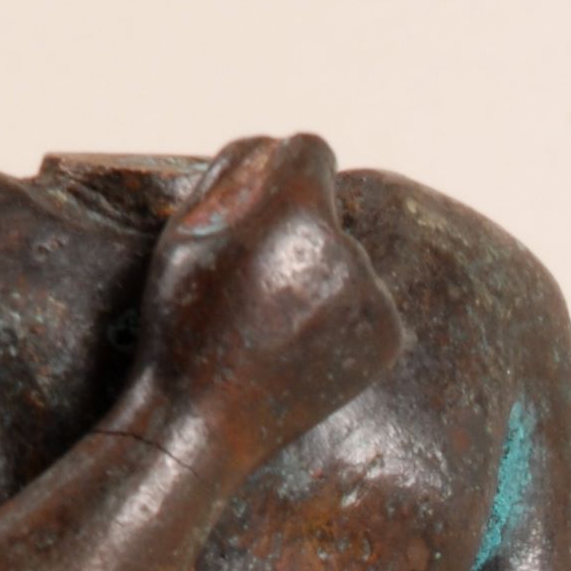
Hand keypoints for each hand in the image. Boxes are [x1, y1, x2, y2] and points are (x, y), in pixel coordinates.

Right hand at [133, 132, 404, 470]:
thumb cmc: (181, 323)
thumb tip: (274, 146)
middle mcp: (348, 250)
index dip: (286, 168)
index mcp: (296, 214)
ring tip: (272, 324)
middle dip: (299, 232)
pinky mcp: (389, 338)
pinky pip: (368, 302)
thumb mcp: (184, 232)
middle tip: (254, 284)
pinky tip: (299, 345)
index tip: (269, 193)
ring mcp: (374, 299)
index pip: (313, 150)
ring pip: (349, 259)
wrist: (203, 424)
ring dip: (319, 277)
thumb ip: (231, 171)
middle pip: (330, 213)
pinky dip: (341, 315)